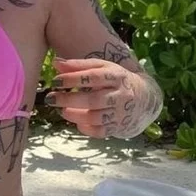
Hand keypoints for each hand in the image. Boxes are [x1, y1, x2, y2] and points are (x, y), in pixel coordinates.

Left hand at [45, 57, 162, 139]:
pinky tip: (76, 121)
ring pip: (96, 117)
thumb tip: (55, 63)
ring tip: (62, 111)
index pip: (93, 77)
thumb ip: (79, 66)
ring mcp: (120, 113)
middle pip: (93, 99)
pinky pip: (101, 131)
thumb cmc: (116, 80)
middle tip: (51, 99)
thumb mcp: (102, 67)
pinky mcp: (118, 127)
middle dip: (69, 100)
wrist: (145, 99)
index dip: (73, 79)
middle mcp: (120, 95)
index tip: (56, 81)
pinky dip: (86, 128)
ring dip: (75, 115)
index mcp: (116, 76)